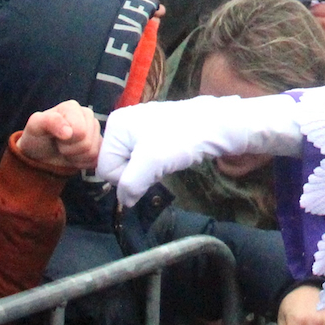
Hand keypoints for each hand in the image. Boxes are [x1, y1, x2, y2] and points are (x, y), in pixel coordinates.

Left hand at [15, 99, 101, 170]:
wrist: (39, 154)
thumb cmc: (37, 137)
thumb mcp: (35, 127)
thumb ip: (49, 122)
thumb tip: (69, 132)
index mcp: (72, 107)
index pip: (80, 131)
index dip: (65, 140)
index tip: (55, 137)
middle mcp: (87, 115)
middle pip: (87, 142)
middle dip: (69, 149)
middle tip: (59, 145)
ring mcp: (95, 130)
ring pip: (92, 153)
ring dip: (75, 157)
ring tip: (65, 150)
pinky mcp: (99, 145)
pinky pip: (97, 160)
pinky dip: (82, 163)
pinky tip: (73, 156)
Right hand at [96, 94, 303, 206]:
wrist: (219, 124)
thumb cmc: (182, 138)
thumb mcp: (151, 162)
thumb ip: (130, 184)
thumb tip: (124, 201)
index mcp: (116, 125)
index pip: (105, 167)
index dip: (125, 177)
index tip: (148, 169)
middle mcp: (124, 123)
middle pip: (118, 165)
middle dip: (137, 173)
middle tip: (159, 164)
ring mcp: (140, 127)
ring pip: (134, 164)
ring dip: (150, 170)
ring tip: (168, 158)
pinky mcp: (156, 134)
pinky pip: (147, 159)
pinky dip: (158, 163)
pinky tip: (172, 156)